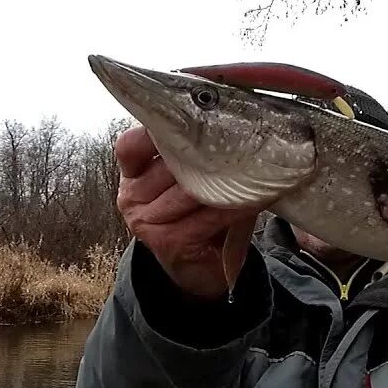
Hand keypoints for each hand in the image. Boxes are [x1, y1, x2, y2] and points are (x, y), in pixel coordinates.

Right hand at [115, 126, 262, 300]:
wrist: (199, 268)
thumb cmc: (197, 215)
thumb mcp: (185, 180)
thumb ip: (188, 153)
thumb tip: (223, 119)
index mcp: (131, 177)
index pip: (130, 146)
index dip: (157, 131)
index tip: (193, 119)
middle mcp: (132, 198)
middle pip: (169, 164)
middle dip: (207, 152)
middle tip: (241, 137)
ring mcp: (147, 223)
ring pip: (191, 189)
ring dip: (228, 178)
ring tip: (257, 165)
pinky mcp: (170, 242)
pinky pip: (209, 215)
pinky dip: (235, 205)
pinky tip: (255, 196)